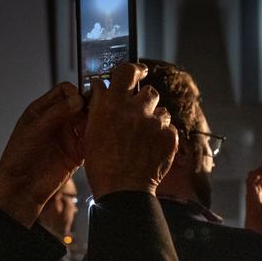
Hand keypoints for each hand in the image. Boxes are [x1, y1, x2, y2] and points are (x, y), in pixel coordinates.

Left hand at [0, 82, 85, 227]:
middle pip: (80, 105)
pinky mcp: (77, 153)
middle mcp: (57, 121)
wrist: (22, 188)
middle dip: (89, 108)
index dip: (75, 93)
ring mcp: (68, 137)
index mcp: (43, 111)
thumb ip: (56, 113)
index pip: (64, 91)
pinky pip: (91, 141)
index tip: (82, 102)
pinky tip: (96, 141)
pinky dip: (96, 140)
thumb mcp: (35, 130)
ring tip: (96, 128)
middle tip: (96, 113)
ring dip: (94, 123)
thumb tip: (78, 98)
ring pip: (89, 122)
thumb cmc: (19, 158)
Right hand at [82, 62, 177, 196]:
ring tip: (143, 138)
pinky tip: (151, 149)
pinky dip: (163, 136)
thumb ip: (99, 105)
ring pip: (161, 111)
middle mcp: (135, 109)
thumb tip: (101, 84)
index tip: (138, 71)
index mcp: (113, 104)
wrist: (122, 190)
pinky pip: (169, 128)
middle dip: (144, 102)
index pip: (127, 71)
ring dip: (154, 120)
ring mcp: (155, 123)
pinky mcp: (170, 137)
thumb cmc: (102, 164)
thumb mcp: (92, 131)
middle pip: (149, 92)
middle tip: (137, 117)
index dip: (134, 69)